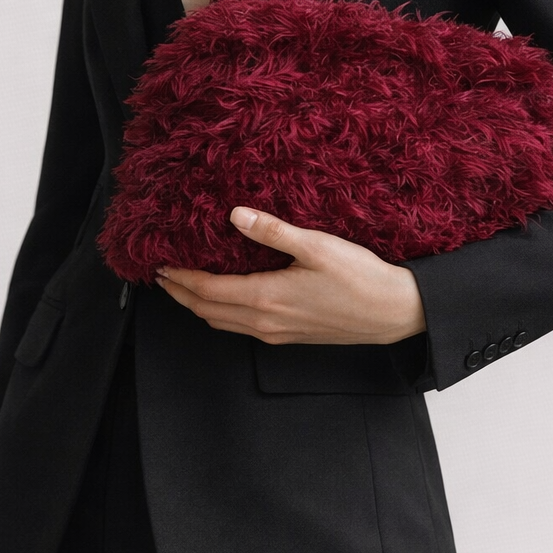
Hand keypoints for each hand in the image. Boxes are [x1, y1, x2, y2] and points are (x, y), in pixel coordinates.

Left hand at [156, 206, 427, 345]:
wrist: (394, 313)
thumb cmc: (360, 279)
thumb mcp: (315, 246)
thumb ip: (271, 231)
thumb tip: (234, 215)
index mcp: (266, 298)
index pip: (206, 291)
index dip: (178, 279)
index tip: (158, 266)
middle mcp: (265, 322)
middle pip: (207, 312)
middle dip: (179, 295)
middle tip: (161, 277)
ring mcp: (276, 334)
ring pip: (223, 323)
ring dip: (198, 306)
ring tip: (184, 287)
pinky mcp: (288, 337)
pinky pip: (241, 328)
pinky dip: (221, 314)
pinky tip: (225, 299)